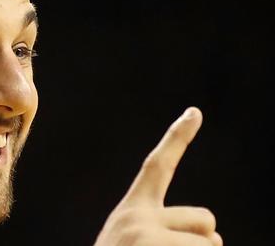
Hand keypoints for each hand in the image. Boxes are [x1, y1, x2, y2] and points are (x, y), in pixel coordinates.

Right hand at [94, 107, 221, 245]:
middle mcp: (136, 217)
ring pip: (211, 243)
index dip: (177, 138)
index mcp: (131, 212)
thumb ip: (163, 231)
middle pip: (206, 218)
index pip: (157, 167)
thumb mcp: (135, 245)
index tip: (194, 112)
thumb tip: (213, 237)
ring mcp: (146, 235)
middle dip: (204, 241)